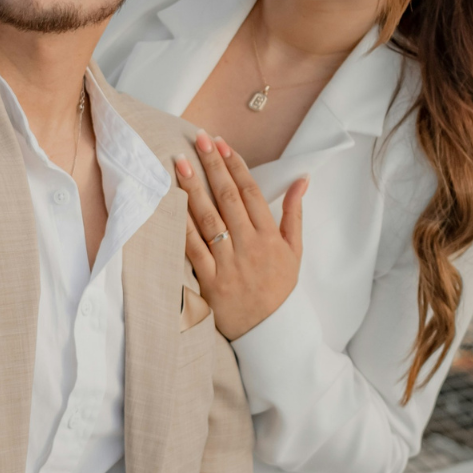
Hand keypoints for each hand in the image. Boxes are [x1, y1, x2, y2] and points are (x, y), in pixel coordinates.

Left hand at [176, 131, 307, 340]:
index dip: (235, 165)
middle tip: (198, 139)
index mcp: (270, 237)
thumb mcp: (295, 251)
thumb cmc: (281, 289)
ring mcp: (228, 264)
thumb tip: (301, 179)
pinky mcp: (209, 281)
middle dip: (212, 165)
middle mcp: (249, 246)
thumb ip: (294, 213)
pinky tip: (171, 204)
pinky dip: (181, 225)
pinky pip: (192, 248)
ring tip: (181, 162)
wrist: (271, 333)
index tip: (221, 144)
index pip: (250, 192)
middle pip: (227, 198)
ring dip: (193, 188)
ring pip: (207, 219)